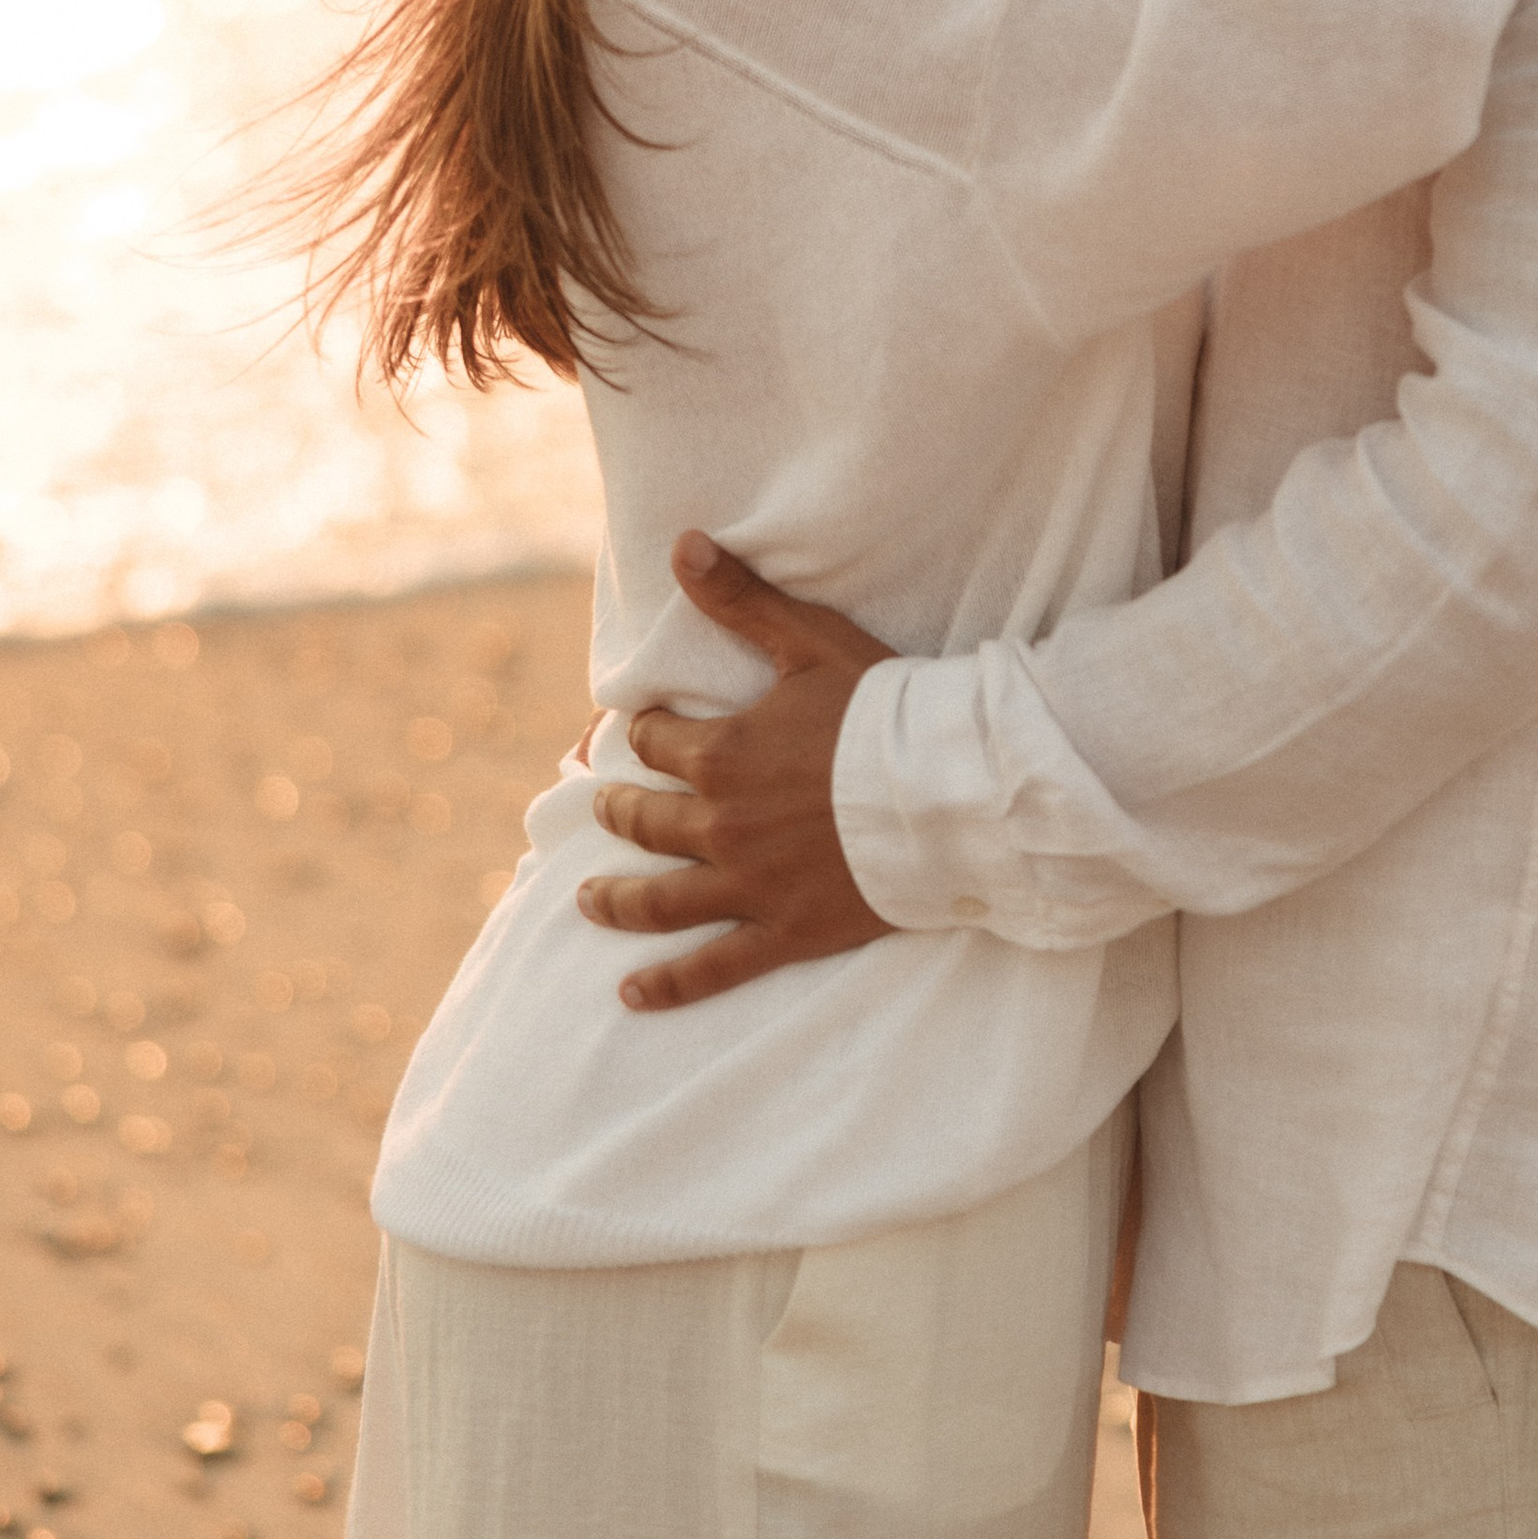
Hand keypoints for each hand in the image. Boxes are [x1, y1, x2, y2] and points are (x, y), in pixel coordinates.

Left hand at [573, 534, 899, 1008]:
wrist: (950, 790)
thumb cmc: (886, 709)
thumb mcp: (810, 642)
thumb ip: (741, 599)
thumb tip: (682, 544)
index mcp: (724, 755)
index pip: (657, 744)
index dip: (644, 733)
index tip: (638, 731)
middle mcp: (722, 825)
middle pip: (647, 819)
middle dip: (620, 809)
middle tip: (605, 806)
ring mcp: (749, 885)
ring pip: (661, 899)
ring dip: (617, 899)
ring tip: (588, 900)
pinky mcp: (783, 932)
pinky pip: (712, 967)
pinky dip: (667, 985)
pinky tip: (632, 994)